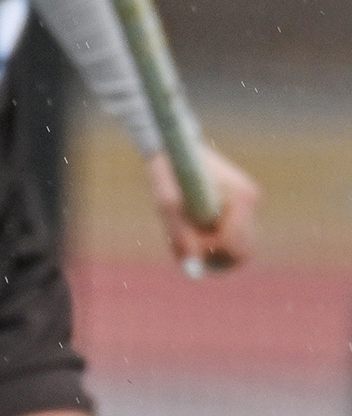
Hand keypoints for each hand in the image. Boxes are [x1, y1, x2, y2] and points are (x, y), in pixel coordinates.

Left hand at [148, 144, 257, 274]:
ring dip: (211, 251)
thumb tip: (192, 270)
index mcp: (240, 196)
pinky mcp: (238, 207)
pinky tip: (187, 228)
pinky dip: (210, 242)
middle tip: (186, 250)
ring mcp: (247, 204)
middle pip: (242, 251)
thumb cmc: (167, 170)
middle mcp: (249, 200)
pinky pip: (230, 237)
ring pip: (238, 248)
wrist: (169, 144)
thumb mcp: (167, 204)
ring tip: (182, 234)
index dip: (209, 251)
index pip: (235, 243)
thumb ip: (181, 238)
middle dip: (214, 257)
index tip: (186, 243)